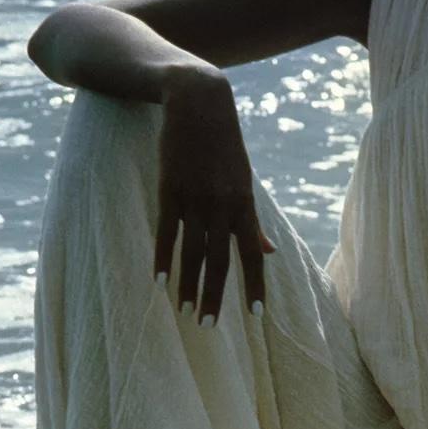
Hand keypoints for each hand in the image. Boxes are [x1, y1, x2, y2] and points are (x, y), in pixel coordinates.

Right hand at [153, 67, 274, 320]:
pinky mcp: (170, 189)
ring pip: (192, 251)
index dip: (254, 285)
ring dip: (187, 285)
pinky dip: (162, 257)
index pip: (252, 254)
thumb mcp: (244, 180)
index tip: (257, 316)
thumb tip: (269, 251)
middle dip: (215, 296)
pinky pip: (166, 231)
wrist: (198, 101)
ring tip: (184, 311)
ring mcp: (195, 198)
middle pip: (219, 260)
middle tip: (208, 327)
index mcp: (244, 204)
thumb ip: (252, 220)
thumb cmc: (223, 145)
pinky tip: (159, 281)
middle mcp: (222, 205)